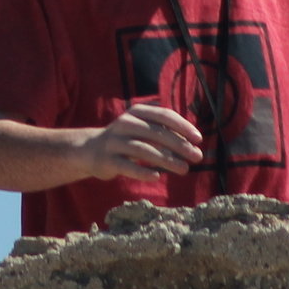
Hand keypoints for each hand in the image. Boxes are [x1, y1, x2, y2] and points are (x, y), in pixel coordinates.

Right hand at [82, 104, 204, 181]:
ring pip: (144, 149)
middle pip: (156, 133)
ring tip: (184, 169)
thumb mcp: (143, 129)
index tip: (198, 139)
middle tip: (197, 157)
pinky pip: (127, 166)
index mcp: (137, 112)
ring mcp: (115, 142)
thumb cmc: (127, 140)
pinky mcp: (108, 160)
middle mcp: (125, 123)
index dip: (183, 126)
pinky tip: (157, 177)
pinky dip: (143, 172)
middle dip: (179, 145)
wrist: (91, 150)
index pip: (163, 115)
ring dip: (167, 160)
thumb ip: (164, 132)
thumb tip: (194, 142)